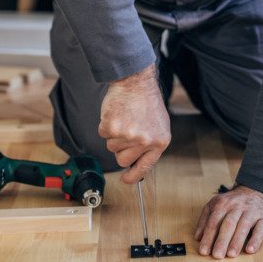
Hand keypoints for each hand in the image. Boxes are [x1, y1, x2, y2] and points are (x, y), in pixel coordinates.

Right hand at [98, 64, 170, 183]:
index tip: (126, 179)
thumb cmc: (147, 101)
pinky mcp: (111, 128)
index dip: (133, 176)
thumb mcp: (159, 125)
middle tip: (126, 132)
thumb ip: (151, 144)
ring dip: (114, 135)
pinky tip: (116, 114)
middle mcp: (144, 141)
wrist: (136, 82)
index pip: (145, 167)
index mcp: (159, 141)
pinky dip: (106, 125)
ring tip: (124, 118)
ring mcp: (128, 135)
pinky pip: (103, 135)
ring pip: (111, 147)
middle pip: (123, 160)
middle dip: (121, 149)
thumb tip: (139, 163)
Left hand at [194, 185, 262, 258]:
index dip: (208, 237)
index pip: (214, 222)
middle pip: (228, 224)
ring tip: (231, 255)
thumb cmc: (234, 203)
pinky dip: (256, 240)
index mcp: (223, 203)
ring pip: (244, 226)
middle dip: (222, 241)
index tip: (204, 251)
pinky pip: (261, 228)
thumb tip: (198, 237)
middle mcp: (238, 206)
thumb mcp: (216, 205)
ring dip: (237, 241)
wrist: (258, 190)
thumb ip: (205, 219)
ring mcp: (253, 211)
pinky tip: (250, 249)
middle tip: (217, 255)